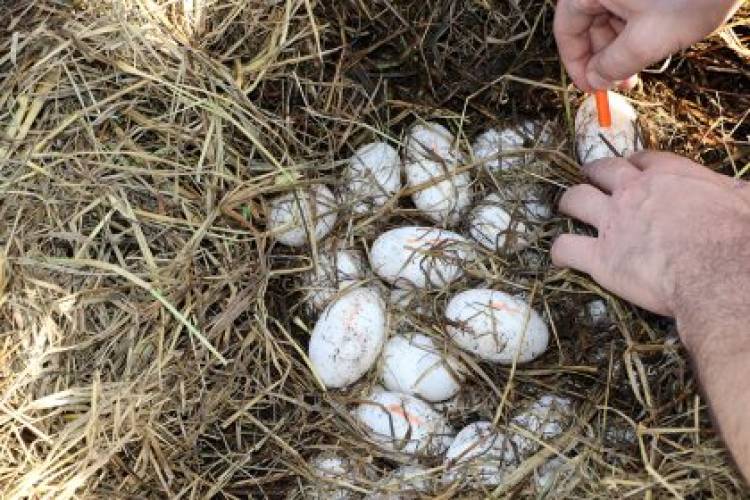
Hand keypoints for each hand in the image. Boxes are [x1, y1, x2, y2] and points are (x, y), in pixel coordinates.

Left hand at [551, 151, 749, 338]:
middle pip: (602, 170)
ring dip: (568, 202)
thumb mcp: (743, 200)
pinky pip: (565, 248)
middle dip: (594, 173)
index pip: (642, 159)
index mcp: (670, 176)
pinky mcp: (599, 258)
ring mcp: (612, 223)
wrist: (718, 271)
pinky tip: (562, 256)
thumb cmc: (737, 237)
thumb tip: (738, 194)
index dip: (633, 163)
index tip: (631, 168)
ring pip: (575, 199)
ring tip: (567, 207)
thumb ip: (732, 193)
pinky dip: (560, 251)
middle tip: (590, 179)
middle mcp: (633, 193)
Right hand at [553, 0, 741, 90]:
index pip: (566, 29)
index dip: (575, 63)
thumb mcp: (646, 41)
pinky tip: (648, 46)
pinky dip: (634, 29)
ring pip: (609, 17)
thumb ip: (613, 65)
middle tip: (617, 83)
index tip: (589, 87)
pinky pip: (627, 7)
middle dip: (602, 57)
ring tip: (636, 70)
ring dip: (619, 47)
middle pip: (588, 23)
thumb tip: (596, 80)